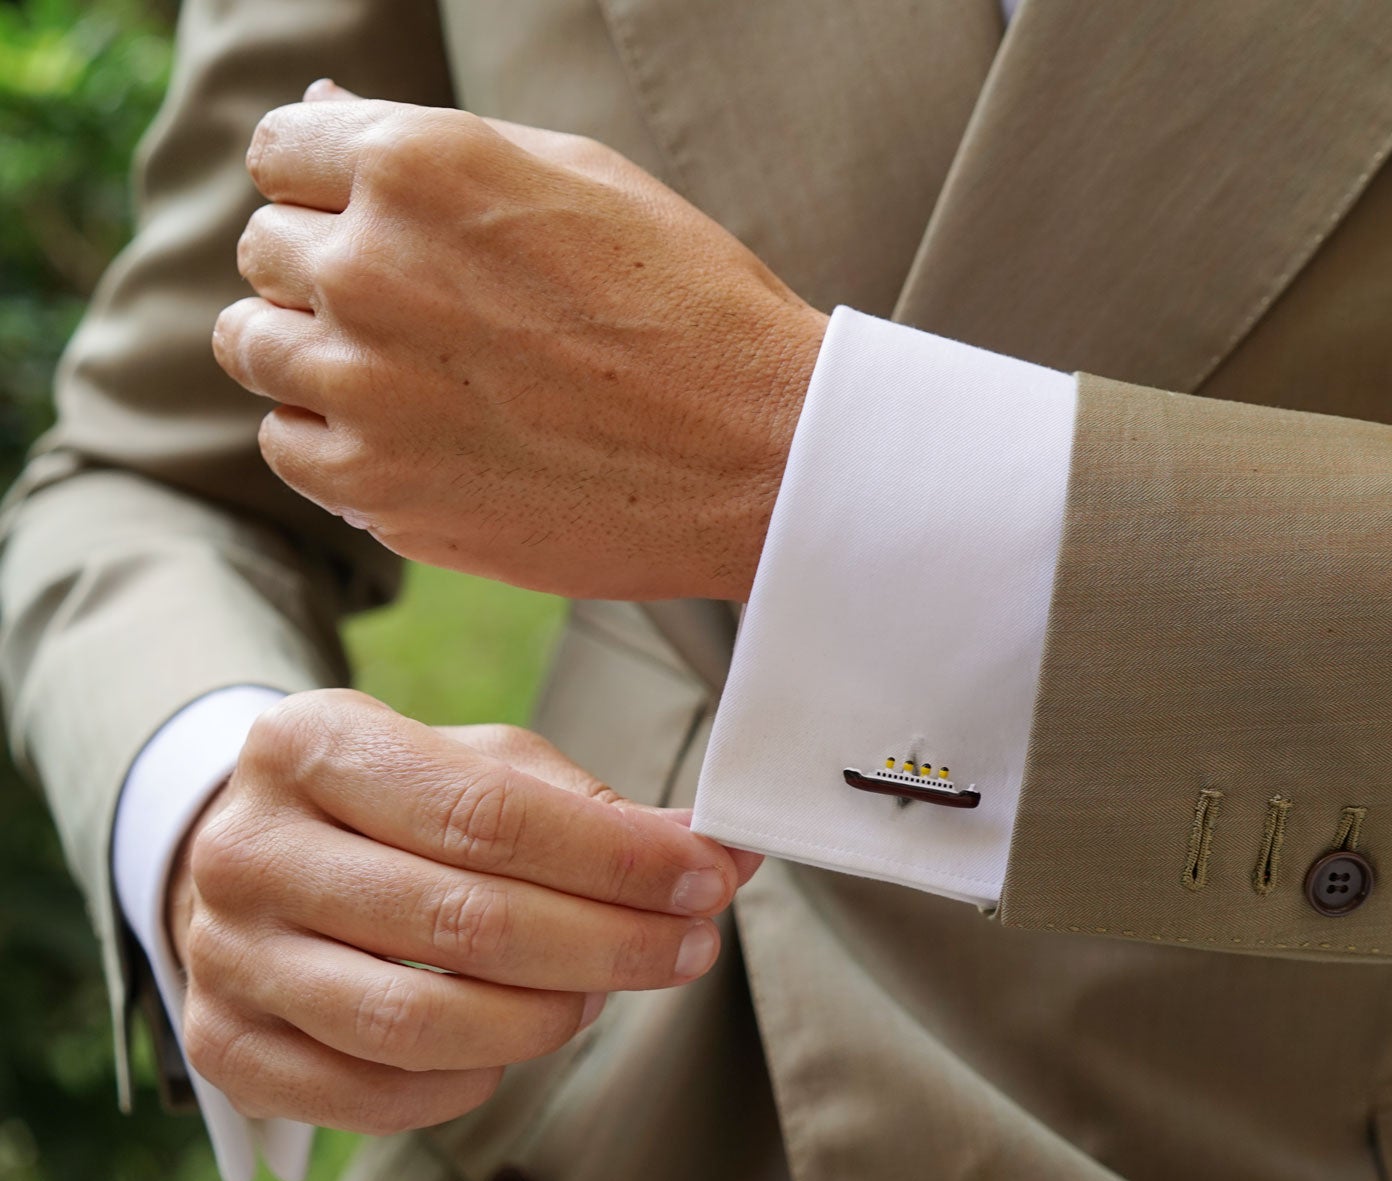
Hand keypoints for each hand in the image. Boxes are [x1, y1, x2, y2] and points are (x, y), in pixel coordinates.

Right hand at [168, 689, 758, 1134]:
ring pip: (419, 1022)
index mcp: (311, 743)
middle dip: (609, 943)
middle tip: (691, 946)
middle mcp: (249, 849)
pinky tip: (517, 1041)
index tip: (709, 879)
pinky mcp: (226, 1048)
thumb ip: (592, 809)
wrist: (255, 858)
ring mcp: (226, 956)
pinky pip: (374, 1094)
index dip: (618, 859)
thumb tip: (720, 854)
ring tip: (602, 992)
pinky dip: (470, 1081)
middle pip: (465, 920)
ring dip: (548, 1017)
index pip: (490, 815)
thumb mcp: (478, 766)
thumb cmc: (392, 805)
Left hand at [213, 81, 827, 603]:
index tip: (386, 225)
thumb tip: (321, 108)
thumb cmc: (690, 303)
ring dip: (312, 351)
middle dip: (327, 269)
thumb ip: (433, 143)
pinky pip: (289, 446)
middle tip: (428, 310)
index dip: (332, 186)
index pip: (282, 152)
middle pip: (266, 250)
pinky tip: (416, 433)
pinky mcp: (378, 486)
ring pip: (253, 346)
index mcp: (418, 166)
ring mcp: (364, 386)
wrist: (763, 454)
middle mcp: (369, 267)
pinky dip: (333, 438)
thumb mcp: (576, 177)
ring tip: (413, 373)